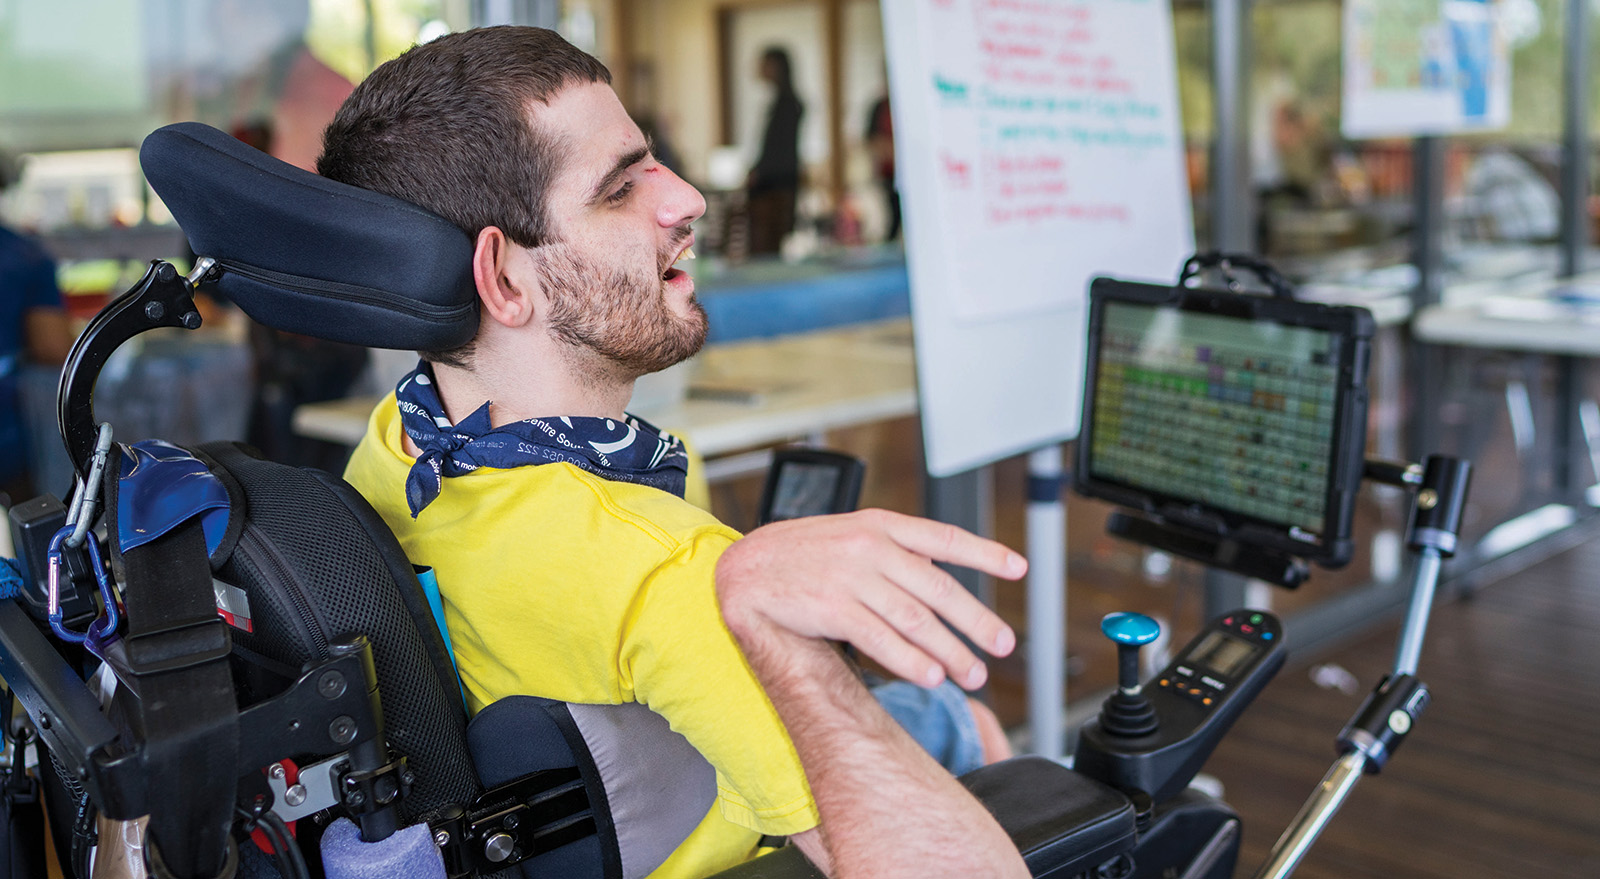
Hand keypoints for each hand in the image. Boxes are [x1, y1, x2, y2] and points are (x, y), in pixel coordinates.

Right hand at [715, 509, 1025, 690]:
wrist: (744, 570)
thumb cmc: (801, 558)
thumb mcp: (849, 538)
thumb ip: (892, 555)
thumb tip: (939, 584)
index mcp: (880, 524)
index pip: (944, 538)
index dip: (985, 553)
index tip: (1019, 568)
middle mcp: (871, 545)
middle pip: (939, 588)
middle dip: (977, 621)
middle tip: (1003, 645)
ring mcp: (851, 575)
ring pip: (916, 619)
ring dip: (950, 651)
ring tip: (973, 675)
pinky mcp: (831, 606)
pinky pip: (881, 638)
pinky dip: (910, 660)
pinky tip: (932, 676)